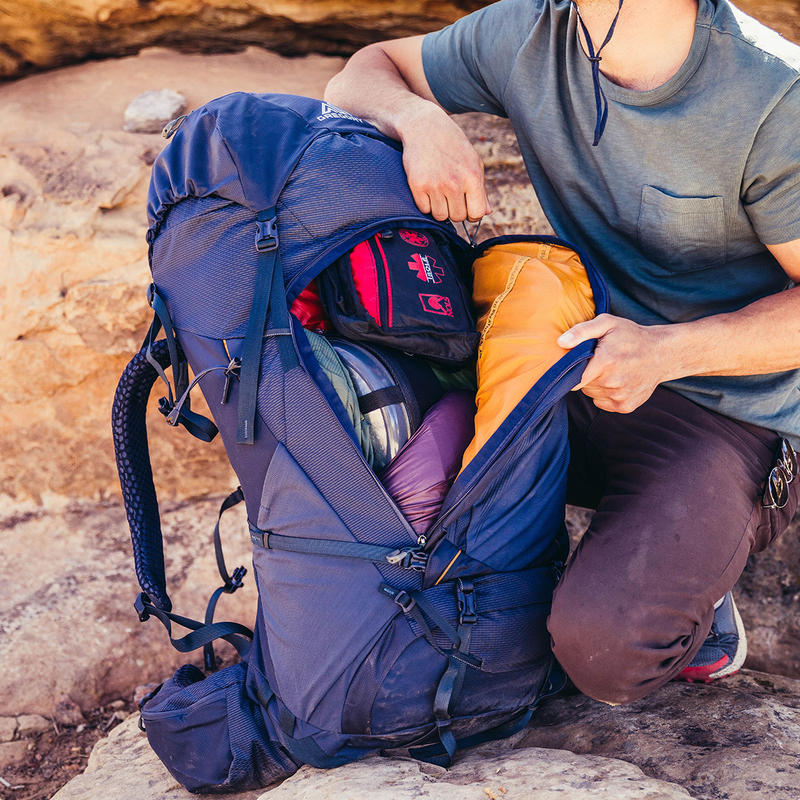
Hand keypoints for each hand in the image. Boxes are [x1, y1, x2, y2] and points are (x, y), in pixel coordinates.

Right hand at [400, 108, 491, 222]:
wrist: (424, 126)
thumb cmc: (452, 144)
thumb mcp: (473, 161)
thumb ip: (481, 189)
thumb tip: (487, 212)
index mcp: (472, 176)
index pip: (477, 213)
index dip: (471, 213)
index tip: (466, 206)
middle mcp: (454, 182)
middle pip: (457, 217)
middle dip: (454, 210)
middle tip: (449, 195)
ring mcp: (435, 184)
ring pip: (439, 216)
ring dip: (439, 207)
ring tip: (438, 190)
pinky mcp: (417, 185)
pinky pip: (424, 209)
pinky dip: (425, 203)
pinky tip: (427, 187)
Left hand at [557, 314, 670, 412]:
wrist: (662, 353)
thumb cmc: (631, 336)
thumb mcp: (607, 323)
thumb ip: (582, 331)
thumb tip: (561, 342)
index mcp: (605, 362)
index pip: (573, 377)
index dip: (573, 371)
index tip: (580, 362)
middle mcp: (612, 382)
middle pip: (582, 386)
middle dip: (587, 374)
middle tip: (601, 362)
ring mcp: (620, 396)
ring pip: (592, 394)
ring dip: (596, 385)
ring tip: (611, 370)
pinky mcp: (626, 406)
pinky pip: (602, 403)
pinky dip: (605, 394)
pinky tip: (617, 380)